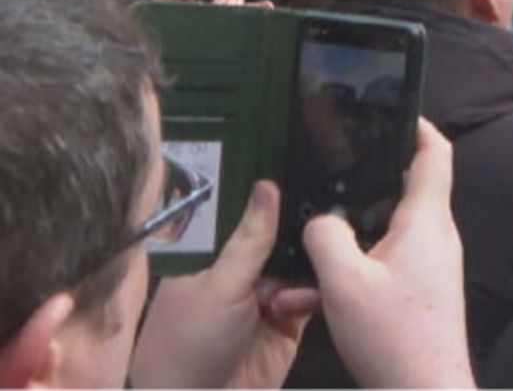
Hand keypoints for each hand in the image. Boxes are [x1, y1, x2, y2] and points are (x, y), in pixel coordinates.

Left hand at [130, 182, 320, 388]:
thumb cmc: (191, 346)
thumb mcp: (220, 286)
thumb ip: (251, 238)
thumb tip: (267, 186)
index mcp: (208, 258)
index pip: (242, 217)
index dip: (269, 198)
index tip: (300, 170)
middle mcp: (237, 274)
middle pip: (277, 239)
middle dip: (297, 232)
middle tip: (318, 220)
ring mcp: (263, 299)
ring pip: (299, 266)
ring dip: (306, 267)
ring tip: (298, 278)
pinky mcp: (287, 324)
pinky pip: (311, 297)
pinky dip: (314, 295)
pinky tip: (305, 302)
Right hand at [302, 119, 473, 388]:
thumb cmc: (395, 338)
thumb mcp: (344, 281)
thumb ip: (325, 237)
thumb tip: (320, 221)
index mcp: (426, 221)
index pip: (434, 153)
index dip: (416, 125)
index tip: (392, 110)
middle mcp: (434, 237)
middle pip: (402, 190)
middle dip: (361, 185)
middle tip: (328, 174)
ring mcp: (429, 266)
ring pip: (382, 235)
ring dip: (343, 242)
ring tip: (302, 259)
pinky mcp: (418, 292)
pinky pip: (380, 267)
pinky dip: (348, 274)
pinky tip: (309, 298)